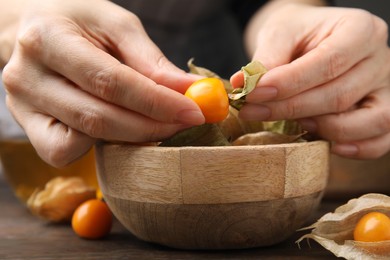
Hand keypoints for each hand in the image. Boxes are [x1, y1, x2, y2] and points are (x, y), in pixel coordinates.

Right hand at [2, 0, 204, 165]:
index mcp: (48, 39)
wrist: (35, 31)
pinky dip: (94, 146)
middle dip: (151, 127)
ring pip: (83, 139)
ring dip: (130, 138)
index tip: (193, 112)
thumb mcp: (116, 26)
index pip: (110, 82)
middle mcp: (26, 76)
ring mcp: (21, 106)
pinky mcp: (27, 126)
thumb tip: (190, 89)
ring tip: (153, 122)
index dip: (156, 102)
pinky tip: (110, 126)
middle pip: (98, 117)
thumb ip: (151, 60)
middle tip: (185, 124)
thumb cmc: (79, 24)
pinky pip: (62, 152)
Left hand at [232, 4, 389, 158]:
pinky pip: (382, 139)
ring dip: (324, 129)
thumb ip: (267, 58)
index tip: (254, 94)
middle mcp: (379, 58)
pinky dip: (358, 148)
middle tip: (253, 111)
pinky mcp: (382, 111)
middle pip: (340, 94)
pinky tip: (328, 145)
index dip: (289, 83)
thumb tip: (244, 85)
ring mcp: (385, 88)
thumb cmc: (299, 34)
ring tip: (292, 124)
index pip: (328, 62)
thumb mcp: (280, 33)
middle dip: (292, 108)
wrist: (314, 39)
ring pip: (368, 121)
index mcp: (360, 29)